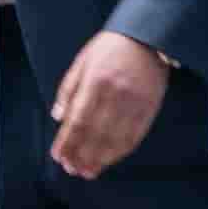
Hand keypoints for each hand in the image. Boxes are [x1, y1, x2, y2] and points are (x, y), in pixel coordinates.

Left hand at [50, 30, 171, 178]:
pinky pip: (134, 135)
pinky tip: (110, 159)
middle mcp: (115, 95)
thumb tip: (58, 118)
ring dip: (100, 159)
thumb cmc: (110, 48)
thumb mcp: (82, 62)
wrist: (147, 36)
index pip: (78, 120)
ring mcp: (134, 103)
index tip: (59, 157)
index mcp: (95, 82)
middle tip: (72, 170)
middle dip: (81, 155)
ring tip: (88, 171)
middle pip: (95, 134)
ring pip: (115, 139)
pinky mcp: (149, 108)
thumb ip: (68, 90)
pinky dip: (121, 151)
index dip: (67, 142)